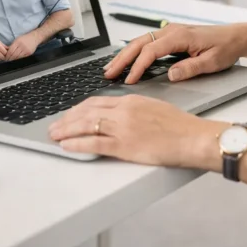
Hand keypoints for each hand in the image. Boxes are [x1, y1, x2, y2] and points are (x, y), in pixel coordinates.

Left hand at [5, 32, 39, 60]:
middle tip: (7, 61)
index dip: (7, 56)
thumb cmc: (25, 38)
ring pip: (18, 57)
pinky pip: (23, 58)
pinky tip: (17, 60)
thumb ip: (12, 45)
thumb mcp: (17, 39)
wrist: (34, 37)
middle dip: (10, 59)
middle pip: (14, 55)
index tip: (5, 58)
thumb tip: (6, 52)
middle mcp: (22, 46)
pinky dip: (19, 59)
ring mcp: (26, 50)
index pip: (10, 51)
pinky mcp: (29, 53)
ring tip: (11, 61)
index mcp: (18, 42)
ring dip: (14, 60)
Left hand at [48, 94, 225, 168]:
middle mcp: (124, 111)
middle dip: (67, 118)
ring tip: (54, 135)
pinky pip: (93, 143)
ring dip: (66, 130)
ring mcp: (123, 128)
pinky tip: (67, 145)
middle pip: (86, 111)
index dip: (79, 109)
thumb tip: (119, 115)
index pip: (97, 101)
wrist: (192, 137)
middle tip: (55, 125)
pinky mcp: (124, 145)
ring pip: (86, 125)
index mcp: (131, 100)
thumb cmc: (180, 126)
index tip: (70, 114)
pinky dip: (76, 144)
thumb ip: (134, 110)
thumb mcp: (154, 108)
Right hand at [104, 23, 245, 84]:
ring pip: (141, 41)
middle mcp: (172, 31)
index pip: (151, 51)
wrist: (237, 37)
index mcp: (181, 36)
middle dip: (122, 58)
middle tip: (108, 73)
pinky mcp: (172, 36)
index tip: (129, 79)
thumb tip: (170, 74)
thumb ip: (190, 68)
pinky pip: (148, 42)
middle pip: (140, 43)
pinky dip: (134, 51)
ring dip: (125, 54)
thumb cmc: (226, 48)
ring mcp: (171, 32)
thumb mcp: (212, 62)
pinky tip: (127, 60)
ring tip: (111, 68)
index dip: (138, 66)